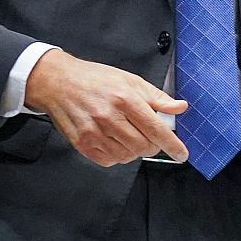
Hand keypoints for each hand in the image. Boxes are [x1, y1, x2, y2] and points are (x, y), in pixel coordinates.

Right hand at [24, 49, 189, 166]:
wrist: (59, 82)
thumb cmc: (95, 79)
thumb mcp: (130, 80)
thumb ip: (157, 97)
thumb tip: (179, 107)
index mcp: (125, 99)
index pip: (156, 128)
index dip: (172, 144)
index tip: (182, 154)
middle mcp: (109, 117)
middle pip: (143, 147)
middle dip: (152, 145)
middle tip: (148, 136)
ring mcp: (94, 132)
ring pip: (127, 156)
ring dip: (134, 150)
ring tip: (127, 134)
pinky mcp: (82, 144)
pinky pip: (109, 161)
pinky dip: (117, 155)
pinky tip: (114, 140)